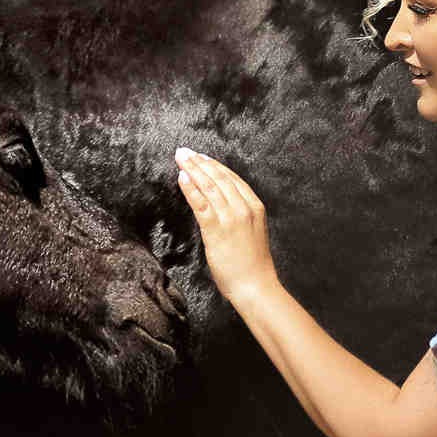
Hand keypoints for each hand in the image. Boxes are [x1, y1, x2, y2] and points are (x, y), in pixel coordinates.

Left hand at [174, 146, 279, 308]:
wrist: (255, 285)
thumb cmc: (252, 265)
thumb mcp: (252, 232)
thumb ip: (240, 216)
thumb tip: (222, 206)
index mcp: (255, 207)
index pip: (232, 178)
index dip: (215, 165)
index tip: (201, 156)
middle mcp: (244, 208)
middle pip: (219, 177)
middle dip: (200, 162)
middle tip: (185, 151)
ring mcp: (231, 217)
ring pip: (209, 186)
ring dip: (193, 169)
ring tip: (180, 158)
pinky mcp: (216, 229)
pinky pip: (201, 203)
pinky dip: (190, 188)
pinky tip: (182, 178)